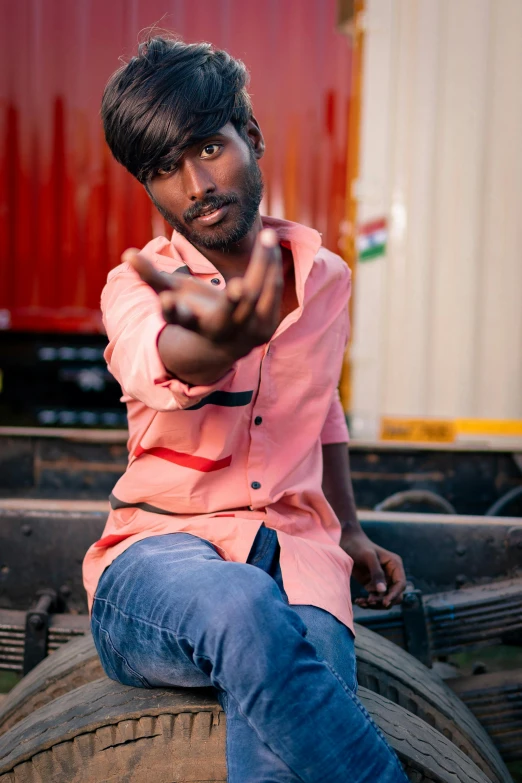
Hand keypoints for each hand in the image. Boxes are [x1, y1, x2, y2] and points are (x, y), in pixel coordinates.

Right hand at [124, 229, 282, 358]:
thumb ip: (151, 276)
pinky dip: (271, 267)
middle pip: (227, 316)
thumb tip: (126, 254)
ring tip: (267, 235)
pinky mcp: (266, 328)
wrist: (225, 345)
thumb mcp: (173, 294)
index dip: (170, 310)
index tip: (165, 301)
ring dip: (262, 265)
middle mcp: (219, 331)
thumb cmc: (195, 312)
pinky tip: (270, 245)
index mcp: (192, 323)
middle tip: (236, 288)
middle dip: (231, 304)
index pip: (178, 319)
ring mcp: (245, 333)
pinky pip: (270, 292)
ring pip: (256, 296)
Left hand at [342, 531, 406, 608]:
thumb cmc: (359, 546)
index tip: (385, 602)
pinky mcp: (373, 585)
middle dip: (384, 600)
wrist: (347, 543)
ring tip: (361, 602)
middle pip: (394, 595)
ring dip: (375, 604)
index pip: (400, 584)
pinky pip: (374, 598)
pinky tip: (359, 601)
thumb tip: (383, 591)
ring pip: (384, 599)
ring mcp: (382, 581)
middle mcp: (391, 574)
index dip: (394, 594)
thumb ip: (377, 573)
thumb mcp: (369, 557)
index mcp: (395, 565)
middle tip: (370, 601)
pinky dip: (368, 602)